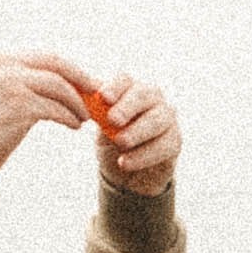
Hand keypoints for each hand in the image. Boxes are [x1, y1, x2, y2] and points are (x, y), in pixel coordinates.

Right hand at [0, 53, 95, 182]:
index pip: (47, 57)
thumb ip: (22, 81)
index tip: (88, 82)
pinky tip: (74, 127)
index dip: (72, 69)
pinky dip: (70, 118)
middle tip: (97, 95)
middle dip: (82, 80)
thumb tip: (60, 79)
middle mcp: (4, 65)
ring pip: (60, 88)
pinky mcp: (19, 107)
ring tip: (84, 118)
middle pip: (58, 66)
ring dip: (78, 104)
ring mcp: (11, 84)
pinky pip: (57, 110)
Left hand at [81, 72, 181, 195]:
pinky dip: (143, 155)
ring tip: (120, 143)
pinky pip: (164, 145)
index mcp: (131, 89)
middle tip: (113, 120)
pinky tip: (125, 163)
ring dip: (137, 131)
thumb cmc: (111, 139)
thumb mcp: (98, 123)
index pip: (125, 81)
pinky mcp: (175, 141)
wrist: (126, 171)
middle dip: (128, 107)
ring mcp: (167, 118)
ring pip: (157, 120)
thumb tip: (77, 89)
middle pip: (144, 95)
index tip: (104, 98)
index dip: (115, 87)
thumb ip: (92, 106)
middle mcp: (153, 98)